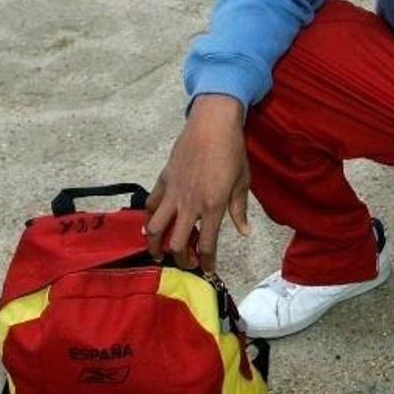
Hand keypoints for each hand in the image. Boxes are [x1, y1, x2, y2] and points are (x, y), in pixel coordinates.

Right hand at [145, 94, 249, 272]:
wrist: (212, 123)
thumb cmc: (232, 150)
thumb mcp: (242, 181)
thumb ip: (239, 210)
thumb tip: (244, 232)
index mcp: (213, 205)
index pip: (206, 244)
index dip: (207, 262)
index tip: (208, 270)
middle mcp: (190, 203)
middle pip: (177, 242)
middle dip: (181, 259)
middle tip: (186, 262)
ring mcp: (173, 191)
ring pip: (155, 227)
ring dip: (155, 244)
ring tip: (159, 252)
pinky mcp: (164, 179)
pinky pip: (151, 204)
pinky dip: (149, 218)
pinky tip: (151, 225)